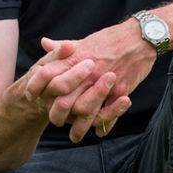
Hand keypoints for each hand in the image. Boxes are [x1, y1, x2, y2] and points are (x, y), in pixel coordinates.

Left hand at [30, 23, 154, 140]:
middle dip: (57, 115)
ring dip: (79, 127)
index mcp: (75, 59)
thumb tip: (44, 43)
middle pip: (63, 101)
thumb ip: (63, 47)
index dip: (37, 88)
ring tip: (75, 136)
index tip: (32, 97)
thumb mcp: (84, 40)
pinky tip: (99, 132)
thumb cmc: (112, 38)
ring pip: (85, 111)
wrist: (141, 37)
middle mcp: (86, 73)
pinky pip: (109, 113)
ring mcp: (104, 83)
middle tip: (56, 121)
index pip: (47, 76)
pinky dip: (104, 126)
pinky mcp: (120, 90)